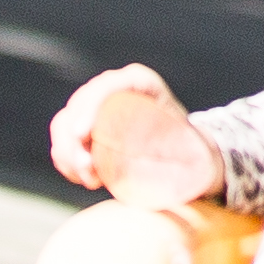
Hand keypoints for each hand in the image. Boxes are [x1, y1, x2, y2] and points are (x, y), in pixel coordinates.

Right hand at [48, 63, 218, 208]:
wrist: (183, 157)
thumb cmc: (193, 152)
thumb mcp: (198, 148)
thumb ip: (202, 156)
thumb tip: (201, 166)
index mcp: (142, 83)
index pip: (109, 87)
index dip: (90, 107)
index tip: (82, 134)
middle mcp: (115, 88)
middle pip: (80, 105)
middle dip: (74, 140)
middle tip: (88, 172)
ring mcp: (96, 106)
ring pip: (65, 123)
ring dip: (67, 153)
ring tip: (90, 180)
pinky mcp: (85, 126)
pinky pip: (62, 138)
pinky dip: (65, 158)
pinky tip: (80, 176)